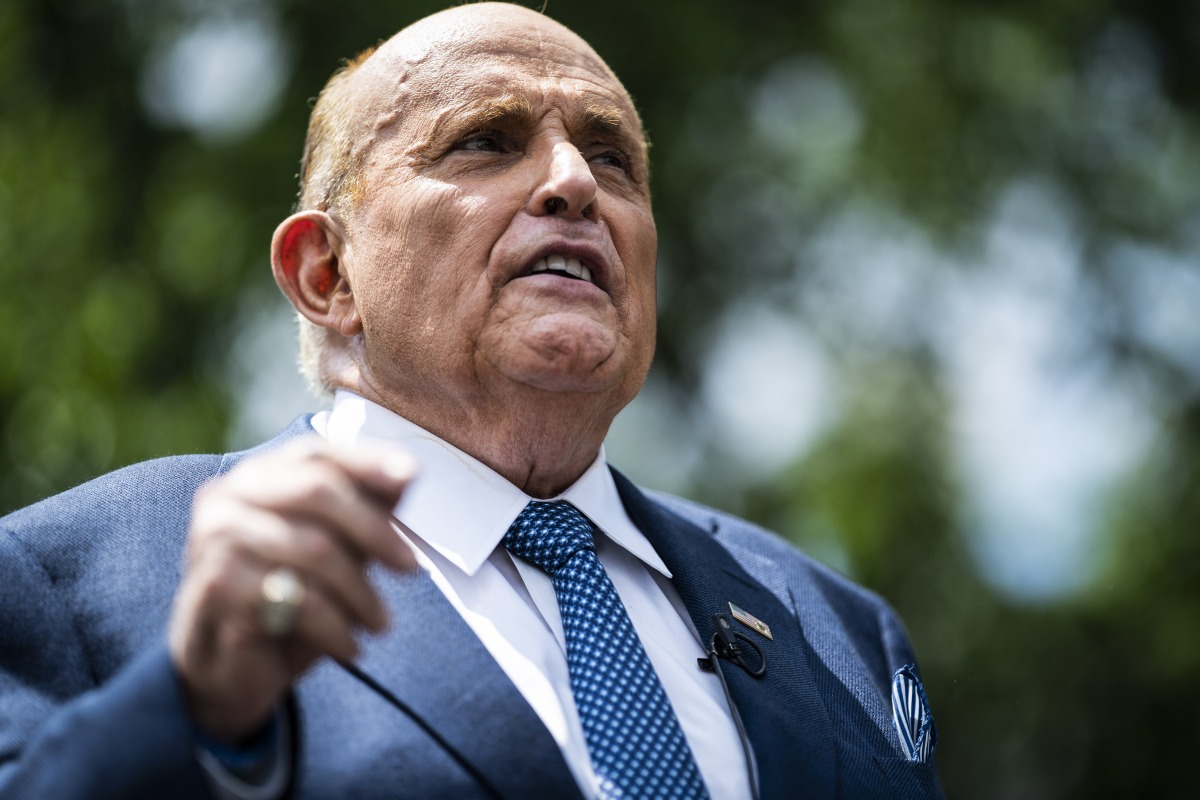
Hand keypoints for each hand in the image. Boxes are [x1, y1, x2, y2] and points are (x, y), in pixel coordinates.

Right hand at [167, 437, 416, 742]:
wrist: (228, 671)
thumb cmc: (286, 601)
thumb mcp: (335, 552)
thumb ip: (366, 510)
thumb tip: (407, 472)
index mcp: (257, 478)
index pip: (316, 453)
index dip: (367, 460)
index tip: (410, 474)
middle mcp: (228, 497)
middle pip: (316, 490)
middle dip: (374, 529)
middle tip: (410, 567)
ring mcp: (216, 538)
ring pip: (314, 548)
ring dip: (360, 592)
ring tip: (380, 622)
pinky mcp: (217, 585)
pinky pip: (298, 599)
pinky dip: (335, 627)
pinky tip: (350, 645)